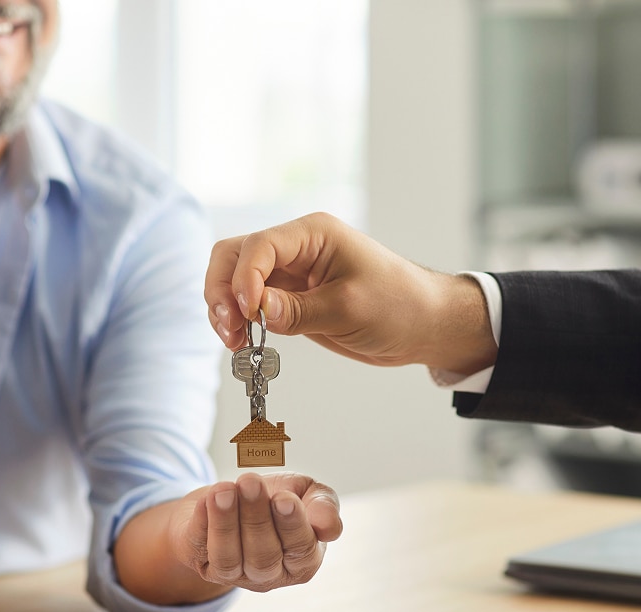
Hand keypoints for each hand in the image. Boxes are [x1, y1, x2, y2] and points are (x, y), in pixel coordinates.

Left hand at [174, 472, 340, 592]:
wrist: (229, 496)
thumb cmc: (273, 497)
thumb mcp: (304, 491)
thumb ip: (323, 504)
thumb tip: (330, 527)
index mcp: (302, 561)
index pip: (301, 551)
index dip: (292, 525)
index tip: (283, 498)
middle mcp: (269, 575)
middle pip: (264, 556)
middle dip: (256, 518)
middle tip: (249, 482)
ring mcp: (232, 574)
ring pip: (229, 558)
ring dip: (226, 523)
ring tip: (223, 490)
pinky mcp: (200, 561)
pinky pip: (199, 547)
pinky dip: (202, 523)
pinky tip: (206, 500)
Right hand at [205, 212, 496, 375]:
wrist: (422, 326)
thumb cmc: (399, 306)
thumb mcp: (350, 309)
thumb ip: (299, 310)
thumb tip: (257, 310)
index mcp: (312, 235)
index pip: (260, 246)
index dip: (244, 279)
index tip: (248, 313)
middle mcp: (295, 249)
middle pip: (235, 256)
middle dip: (223, 290)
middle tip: (229, 328)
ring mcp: (289, 274)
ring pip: (235, 280)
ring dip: (225, 308)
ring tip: (234, 341)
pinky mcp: (289, 299)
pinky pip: (251, 304)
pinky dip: (240, 321)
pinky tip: (244, 342)